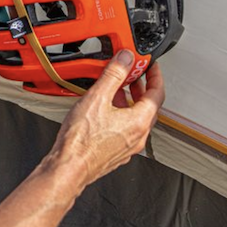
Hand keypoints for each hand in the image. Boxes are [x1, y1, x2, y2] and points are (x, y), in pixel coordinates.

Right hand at [46, 51, 164, 186]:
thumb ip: (114, 74)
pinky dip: (121, 115)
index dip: (156, 76)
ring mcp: (128, 146)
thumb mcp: (97, 98)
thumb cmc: (81, 141)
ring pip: (136, 119)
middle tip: (133, 74)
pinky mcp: (116, 152)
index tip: (151, 66)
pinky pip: (125, 129)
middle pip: (148, 107)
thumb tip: (126, 59)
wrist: (68, 168)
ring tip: (116, 88)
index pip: (157, 94)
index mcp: (139, 122)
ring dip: (130, 101)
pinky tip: (106, 110)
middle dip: (141, 88)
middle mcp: (138, 136)